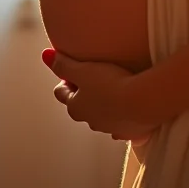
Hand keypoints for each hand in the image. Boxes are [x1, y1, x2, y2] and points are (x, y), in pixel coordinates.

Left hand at [43, 49, 158, 142]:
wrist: (142, 102)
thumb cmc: (109, 83)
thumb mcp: (83, 69)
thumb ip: (63, 64)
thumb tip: (45, 55)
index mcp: (75, 107)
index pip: (62, 93)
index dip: (65, 80)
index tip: (72, 71)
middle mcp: (90, 121)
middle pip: (81, 107)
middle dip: (84, 95)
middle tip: (93, 79)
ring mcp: (110, 128)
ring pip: (101, 117)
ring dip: (104, 106)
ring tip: (114, 91)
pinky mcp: (129, 132)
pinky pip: (122, 126)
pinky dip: (123, 119)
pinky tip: (129, 111)